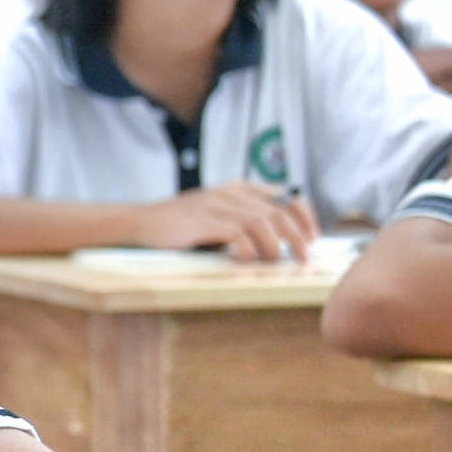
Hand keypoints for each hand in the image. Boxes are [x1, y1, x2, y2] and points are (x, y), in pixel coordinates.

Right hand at [129, 183, 318, 260]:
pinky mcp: (200, 221)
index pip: (285, 195)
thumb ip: (244, 220)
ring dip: (276, 245)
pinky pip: (236, 234)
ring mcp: (215, 205)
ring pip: (261, 221)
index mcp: (238, 188)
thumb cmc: (180, 226)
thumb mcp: (217, 215)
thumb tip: (280, 240)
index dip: (305, 216)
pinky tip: (247, 260)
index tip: (313, 237)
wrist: (138, 223)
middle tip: (304, 257)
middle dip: (298, 236)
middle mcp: (230, 193)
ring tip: (276, 262)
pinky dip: (248, 249)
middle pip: (278, 211)